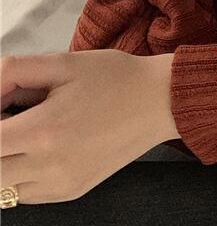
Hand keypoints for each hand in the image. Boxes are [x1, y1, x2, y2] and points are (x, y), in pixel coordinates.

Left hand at [0, 49, 179, 204]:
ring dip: (6, 159)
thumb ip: (13, 72)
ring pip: (2, 186)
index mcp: (43, 131)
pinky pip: (26, 192)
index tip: (3, 104)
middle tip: (15, 115)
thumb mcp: (64, 62)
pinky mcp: (70, 192)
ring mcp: (59, 185)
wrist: (162, 100)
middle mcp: (48, 167)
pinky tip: (49, 144)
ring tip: (33, 129)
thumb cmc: (116, 77)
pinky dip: (23, 172)